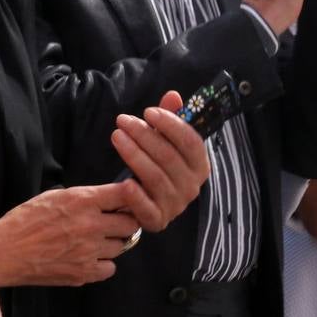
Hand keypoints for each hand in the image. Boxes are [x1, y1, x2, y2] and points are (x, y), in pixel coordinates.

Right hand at [0, 183, 139, 286]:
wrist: (1, 252)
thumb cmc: (24, 221)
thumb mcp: (56, 196)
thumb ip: (88, 196)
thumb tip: (114, 196)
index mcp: (83, 201)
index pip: (126, 194)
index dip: (131, 197)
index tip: (128, 202)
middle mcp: (90, 225)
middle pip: (131, 223)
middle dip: (125, 222)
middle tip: (114, 223)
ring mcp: (88, 251)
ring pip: (122, 246)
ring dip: (113, 243)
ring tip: (96, 241)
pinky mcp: (82, 273)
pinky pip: (110, 268)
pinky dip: (104, 264)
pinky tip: (90, 258)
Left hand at [111, 90, 210, 232]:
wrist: (149, 205)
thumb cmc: (158, 167)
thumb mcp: (166, 143)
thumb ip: (171, 120)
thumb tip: (172, 95)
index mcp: (200, 165)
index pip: (190, 141)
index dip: (171, 124)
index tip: (148, 111)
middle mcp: (192, 186)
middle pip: (169, 156)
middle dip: (144, 135)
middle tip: (123, 120)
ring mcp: (176, 204)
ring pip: (154, 176)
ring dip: (133, 155)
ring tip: (116, 136)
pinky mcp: (157, 220)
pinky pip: (146, 207)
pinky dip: (135, 196)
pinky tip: (124, 182)